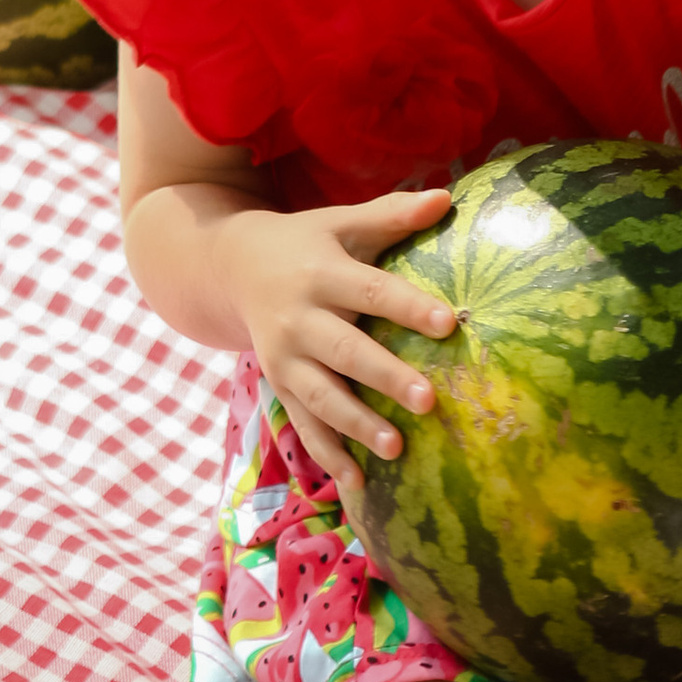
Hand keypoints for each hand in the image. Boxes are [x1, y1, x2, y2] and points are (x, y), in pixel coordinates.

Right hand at [219, 189, 457, 490]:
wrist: (231, 266)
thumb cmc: (306, 243)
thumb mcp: (341, 222)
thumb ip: (392, 215)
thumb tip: (449, 198)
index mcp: (321, 274)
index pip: (371, 291)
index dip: (409, 307)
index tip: (450, 324)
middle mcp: (298, 319)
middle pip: (346, 351)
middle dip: (385, 377)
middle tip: (428, 400)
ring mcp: (284, 358)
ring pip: (321, 397)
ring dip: (357, 424)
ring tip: (397, 448)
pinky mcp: (279, 386)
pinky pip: (304, 425)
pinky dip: (328, 455)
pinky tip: (359, 483)